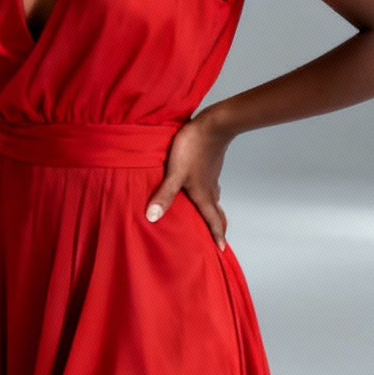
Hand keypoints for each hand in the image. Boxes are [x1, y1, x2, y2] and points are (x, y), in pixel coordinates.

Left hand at [147, 114, 232, 247]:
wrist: (213, 124)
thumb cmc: (193, 147)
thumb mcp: (175, 173)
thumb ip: (164, 195)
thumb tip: (152, 218)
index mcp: (203, 195)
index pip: (213, 220)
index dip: (217, 236)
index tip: (221, 250)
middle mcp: (210, 189)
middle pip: (218, 213)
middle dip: (219, 227)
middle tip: (219, 238)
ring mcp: (211, 177)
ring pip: (215, 200)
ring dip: (214, 212)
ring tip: (208, 219)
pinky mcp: (210, 167)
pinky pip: (211, 188)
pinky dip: (209, 197)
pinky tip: (201, 191)